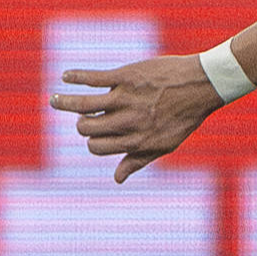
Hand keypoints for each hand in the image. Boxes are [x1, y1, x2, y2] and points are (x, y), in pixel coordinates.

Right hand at [48, 54, 225, 182]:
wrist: (203, 85)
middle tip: (84, 117)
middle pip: (87, 128)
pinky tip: (67, 77)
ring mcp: (126, 98)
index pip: (97, 147)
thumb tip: (117, 179)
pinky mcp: (126, 77)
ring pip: (83, 104)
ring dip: (63, 102)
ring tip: (54, 99)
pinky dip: (76, 77)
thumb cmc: (184, 117)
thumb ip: (138, 160)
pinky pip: (94, 78)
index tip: (97, 133)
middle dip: (82, 124)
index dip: (93, 142)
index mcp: (136, 140)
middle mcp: (128, 121)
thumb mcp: (166, 144)